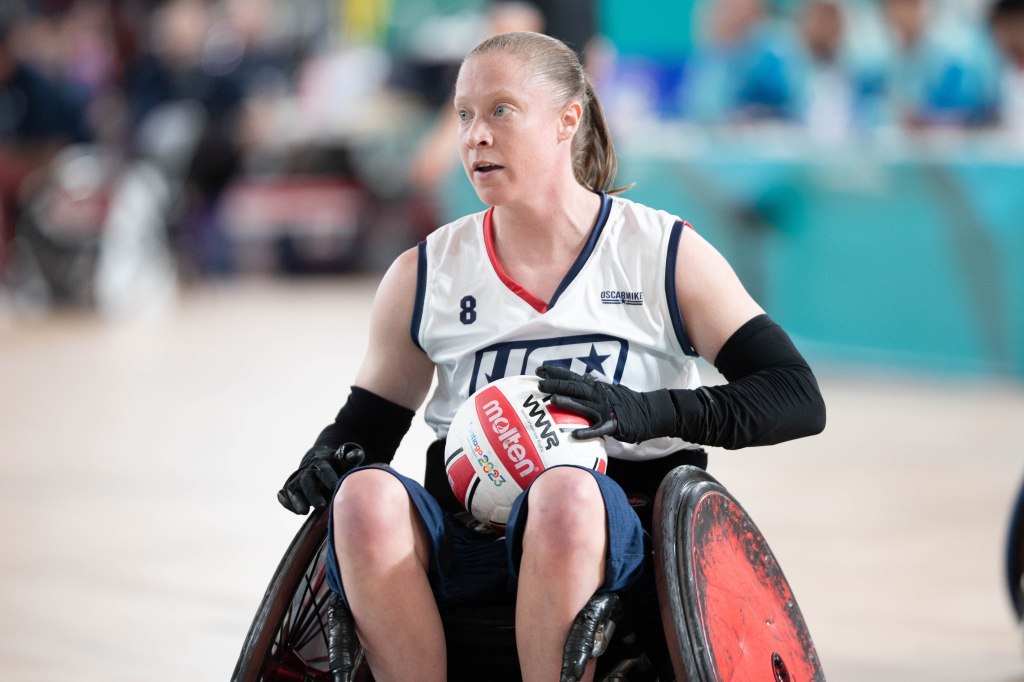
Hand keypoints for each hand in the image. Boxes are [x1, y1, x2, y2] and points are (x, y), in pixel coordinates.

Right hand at [277, 443, 365, 514]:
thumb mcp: (344, 461)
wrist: (318, 460)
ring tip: (303, 512)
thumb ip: (351, 458)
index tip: (335, 488)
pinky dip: (285, 501)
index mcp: (322, 463)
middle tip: (321, 506)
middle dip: (312, 494)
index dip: (329, 479)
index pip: (325, 470)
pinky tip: (294, 510)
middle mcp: (307, 470)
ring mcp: (296, 479)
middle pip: (307, 481)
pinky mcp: (289, 487)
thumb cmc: (336, 465)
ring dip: (297, 500)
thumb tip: (357, 454)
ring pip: (293, 488)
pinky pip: (283, 493)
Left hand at [535, 366, 675, 443]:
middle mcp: (599, 395)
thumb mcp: (609, 391)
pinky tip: (574, 435)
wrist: (650, 412)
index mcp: (596, 388)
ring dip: (569, 402)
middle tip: (539, 384)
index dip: (557, 373)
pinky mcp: (613, 425)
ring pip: (584, 405)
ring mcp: (606, 409)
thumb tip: (584, 377)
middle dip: (556, 385)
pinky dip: (586, 432)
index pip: (573, 377)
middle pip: (575, 388)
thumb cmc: (627, 403)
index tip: (540, 369)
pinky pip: (598, 429)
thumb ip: (595, 385)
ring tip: (552, 400)